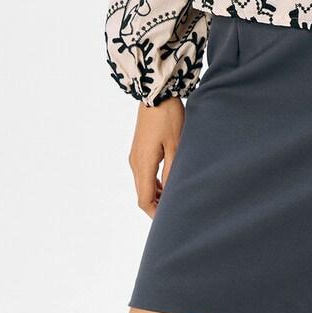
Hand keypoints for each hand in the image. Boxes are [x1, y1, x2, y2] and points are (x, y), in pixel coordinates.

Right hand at [128, 97, 184, 216]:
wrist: (155, 93)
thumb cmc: (168, 117)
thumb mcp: (176, 145)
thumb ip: (173, 171)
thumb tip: (172, 193)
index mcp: (143, 164)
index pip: (144, 200)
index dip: (156, 213)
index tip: (170, 219)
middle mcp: (135, 163)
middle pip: (142, 194)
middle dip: (157, 205)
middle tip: (176, 210)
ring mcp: (135, 156)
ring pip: (143, 184)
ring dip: (157, 194)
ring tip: (176, 196)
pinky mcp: (139, 149)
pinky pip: (144, 173)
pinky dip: (155, 182)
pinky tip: (169, 180)